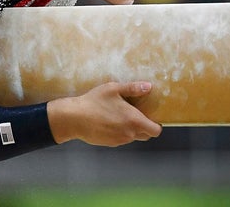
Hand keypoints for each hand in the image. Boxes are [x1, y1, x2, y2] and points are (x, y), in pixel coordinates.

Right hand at [47, 81, 162, 146]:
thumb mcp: (112, 89)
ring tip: (117, 117)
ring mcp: (120, 140)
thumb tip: (149, 86)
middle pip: (146, 135)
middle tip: (134, 115)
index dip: (156, 125)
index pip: (156, 130)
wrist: (74, 118)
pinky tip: (107, 123)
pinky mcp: (110, 143)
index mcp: (134, 120)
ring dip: (130, 129)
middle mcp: (130, 133)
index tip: (150, 117)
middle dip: (144, 127)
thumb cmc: (93, 102)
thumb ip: (132, 88)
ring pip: (132, 137)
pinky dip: (119, 133)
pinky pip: (121, 139)